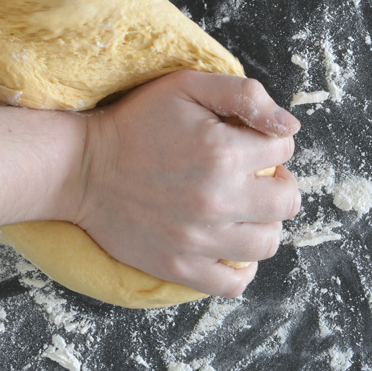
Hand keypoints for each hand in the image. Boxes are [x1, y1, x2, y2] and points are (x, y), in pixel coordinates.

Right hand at [74, 71, 300, 296]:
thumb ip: (244, 94)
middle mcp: (218, 199)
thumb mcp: (186, 86)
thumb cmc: (135, 121)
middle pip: (288, 201)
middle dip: (278, 182)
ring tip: (240, 208)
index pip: (285, 148)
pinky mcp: (180, 266)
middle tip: (252, 175)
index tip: (247, 141)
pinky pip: (234, 284)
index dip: (270, 140)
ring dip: (262, 223)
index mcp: (224, 151)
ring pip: (268, 243)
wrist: (82, 167)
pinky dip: (240, 268)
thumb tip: (289, 124)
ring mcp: (200, 239)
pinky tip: (227, 244)